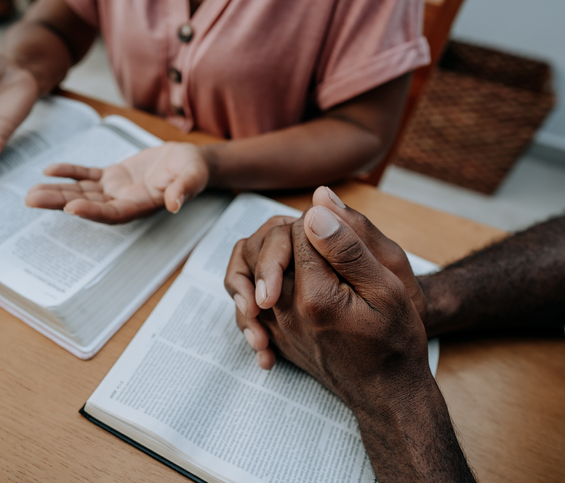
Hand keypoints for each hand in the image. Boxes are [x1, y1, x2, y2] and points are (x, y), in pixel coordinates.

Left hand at [25, 142, 209, 223]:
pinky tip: (50, 170)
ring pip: (82, 192)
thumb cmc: (193, 170)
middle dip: (59, 203)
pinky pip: (87, 175)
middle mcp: (124, 202)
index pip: (113, 213)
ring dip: (56, 192)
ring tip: (30, 193)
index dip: (92, 212)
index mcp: (141, 205)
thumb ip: (184, 189)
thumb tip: (175, 204)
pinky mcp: (113, 176)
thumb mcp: (193, 176)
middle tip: (31, 200)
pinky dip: (69, 172)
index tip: (70, 208)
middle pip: (88, 205)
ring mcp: (116, 190)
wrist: (190, 161)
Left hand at [268, 207, 473, 481]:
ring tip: (298, 251)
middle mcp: (285, 311)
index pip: (300, 231)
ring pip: (249, 267)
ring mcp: (274, 325)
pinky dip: (257, 280)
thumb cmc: (394, 340)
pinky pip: (247, 296)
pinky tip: (283, 279)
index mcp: (316, 295)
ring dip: (270, 251)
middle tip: (320, 238)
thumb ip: (350, 246)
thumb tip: (316, 206)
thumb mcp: (388, 288)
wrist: (385, 391)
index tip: (342, 232)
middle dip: (293, 232)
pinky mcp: (272, 333)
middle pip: (268, 246)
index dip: (320, 221)